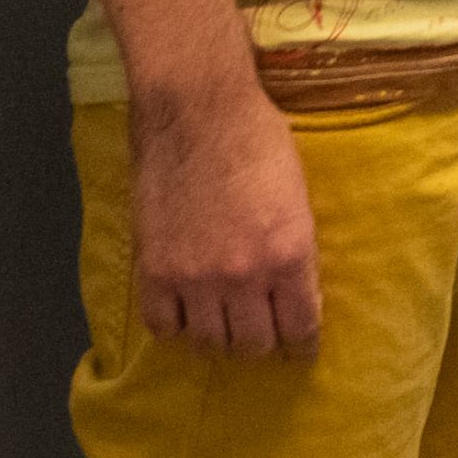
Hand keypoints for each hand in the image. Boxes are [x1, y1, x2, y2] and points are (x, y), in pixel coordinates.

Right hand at [127, 72, 324, 354]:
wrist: (197, 108)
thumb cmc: (257, 138)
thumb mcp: (298, 196)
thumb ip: (296, 249)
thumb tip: (294, 290)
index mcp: (290, 255)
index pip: (301, 329)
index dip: (302, 345)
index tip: (301, 349)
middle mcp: (245, 276)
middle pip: (254, 345)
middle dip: (263, 343)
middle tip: (261, 332)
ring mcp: (195, 277)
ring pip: (210, 343)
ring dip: (220, 338)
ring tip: (223, 325)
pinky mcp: (154, 270)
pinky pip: (163, 326)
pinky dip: (175, 326)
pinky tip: (184, 313)